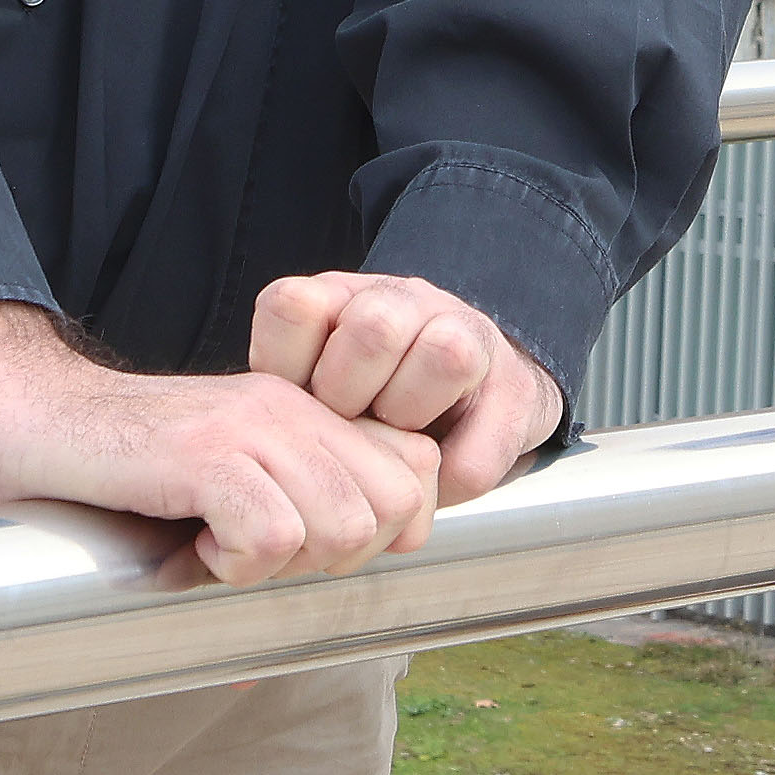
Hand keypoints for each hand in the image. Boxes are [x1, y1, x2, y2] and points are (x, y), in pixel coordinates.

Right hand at [0, 304, 441, 584]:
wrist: (21, 418)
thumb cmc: (114, 473)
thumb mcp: (220, 487)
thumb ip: (282, 522)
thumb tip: (310, 628)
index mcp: (306, 413)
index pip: (417, 475)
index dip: (378, 535)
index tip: (298, 549)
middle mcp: (292, 410)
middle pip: (392, 514)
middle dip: (335, 560)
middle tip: (254, 555)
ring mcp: (251, 426)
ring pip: (345, 530)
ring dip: (284, 565)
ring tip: (216, 548)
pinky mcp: (203, 454)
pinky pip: (271, 538)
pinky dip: (236, 566)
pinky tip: (191, 547)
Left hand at [249, 273, 565, 504]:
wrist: (471, 388)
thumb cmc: (371, 396)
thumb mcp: (314, 385)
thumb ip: (284, 406)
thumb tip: (257, 476)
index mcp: (341, 298)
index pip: (293, 305)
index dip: (287, 366)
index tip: (298, 398)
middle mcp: (405, 302)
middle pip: (376, 326)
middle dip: (351, 394)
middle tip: (349, 423)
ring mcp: (467, 334)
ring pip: (446, 353)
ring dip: (412, 415)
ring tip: (399, 439)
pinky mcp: (517, 389)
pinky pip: (482, 440)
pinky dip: (452, 475)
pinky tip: (438, 470)